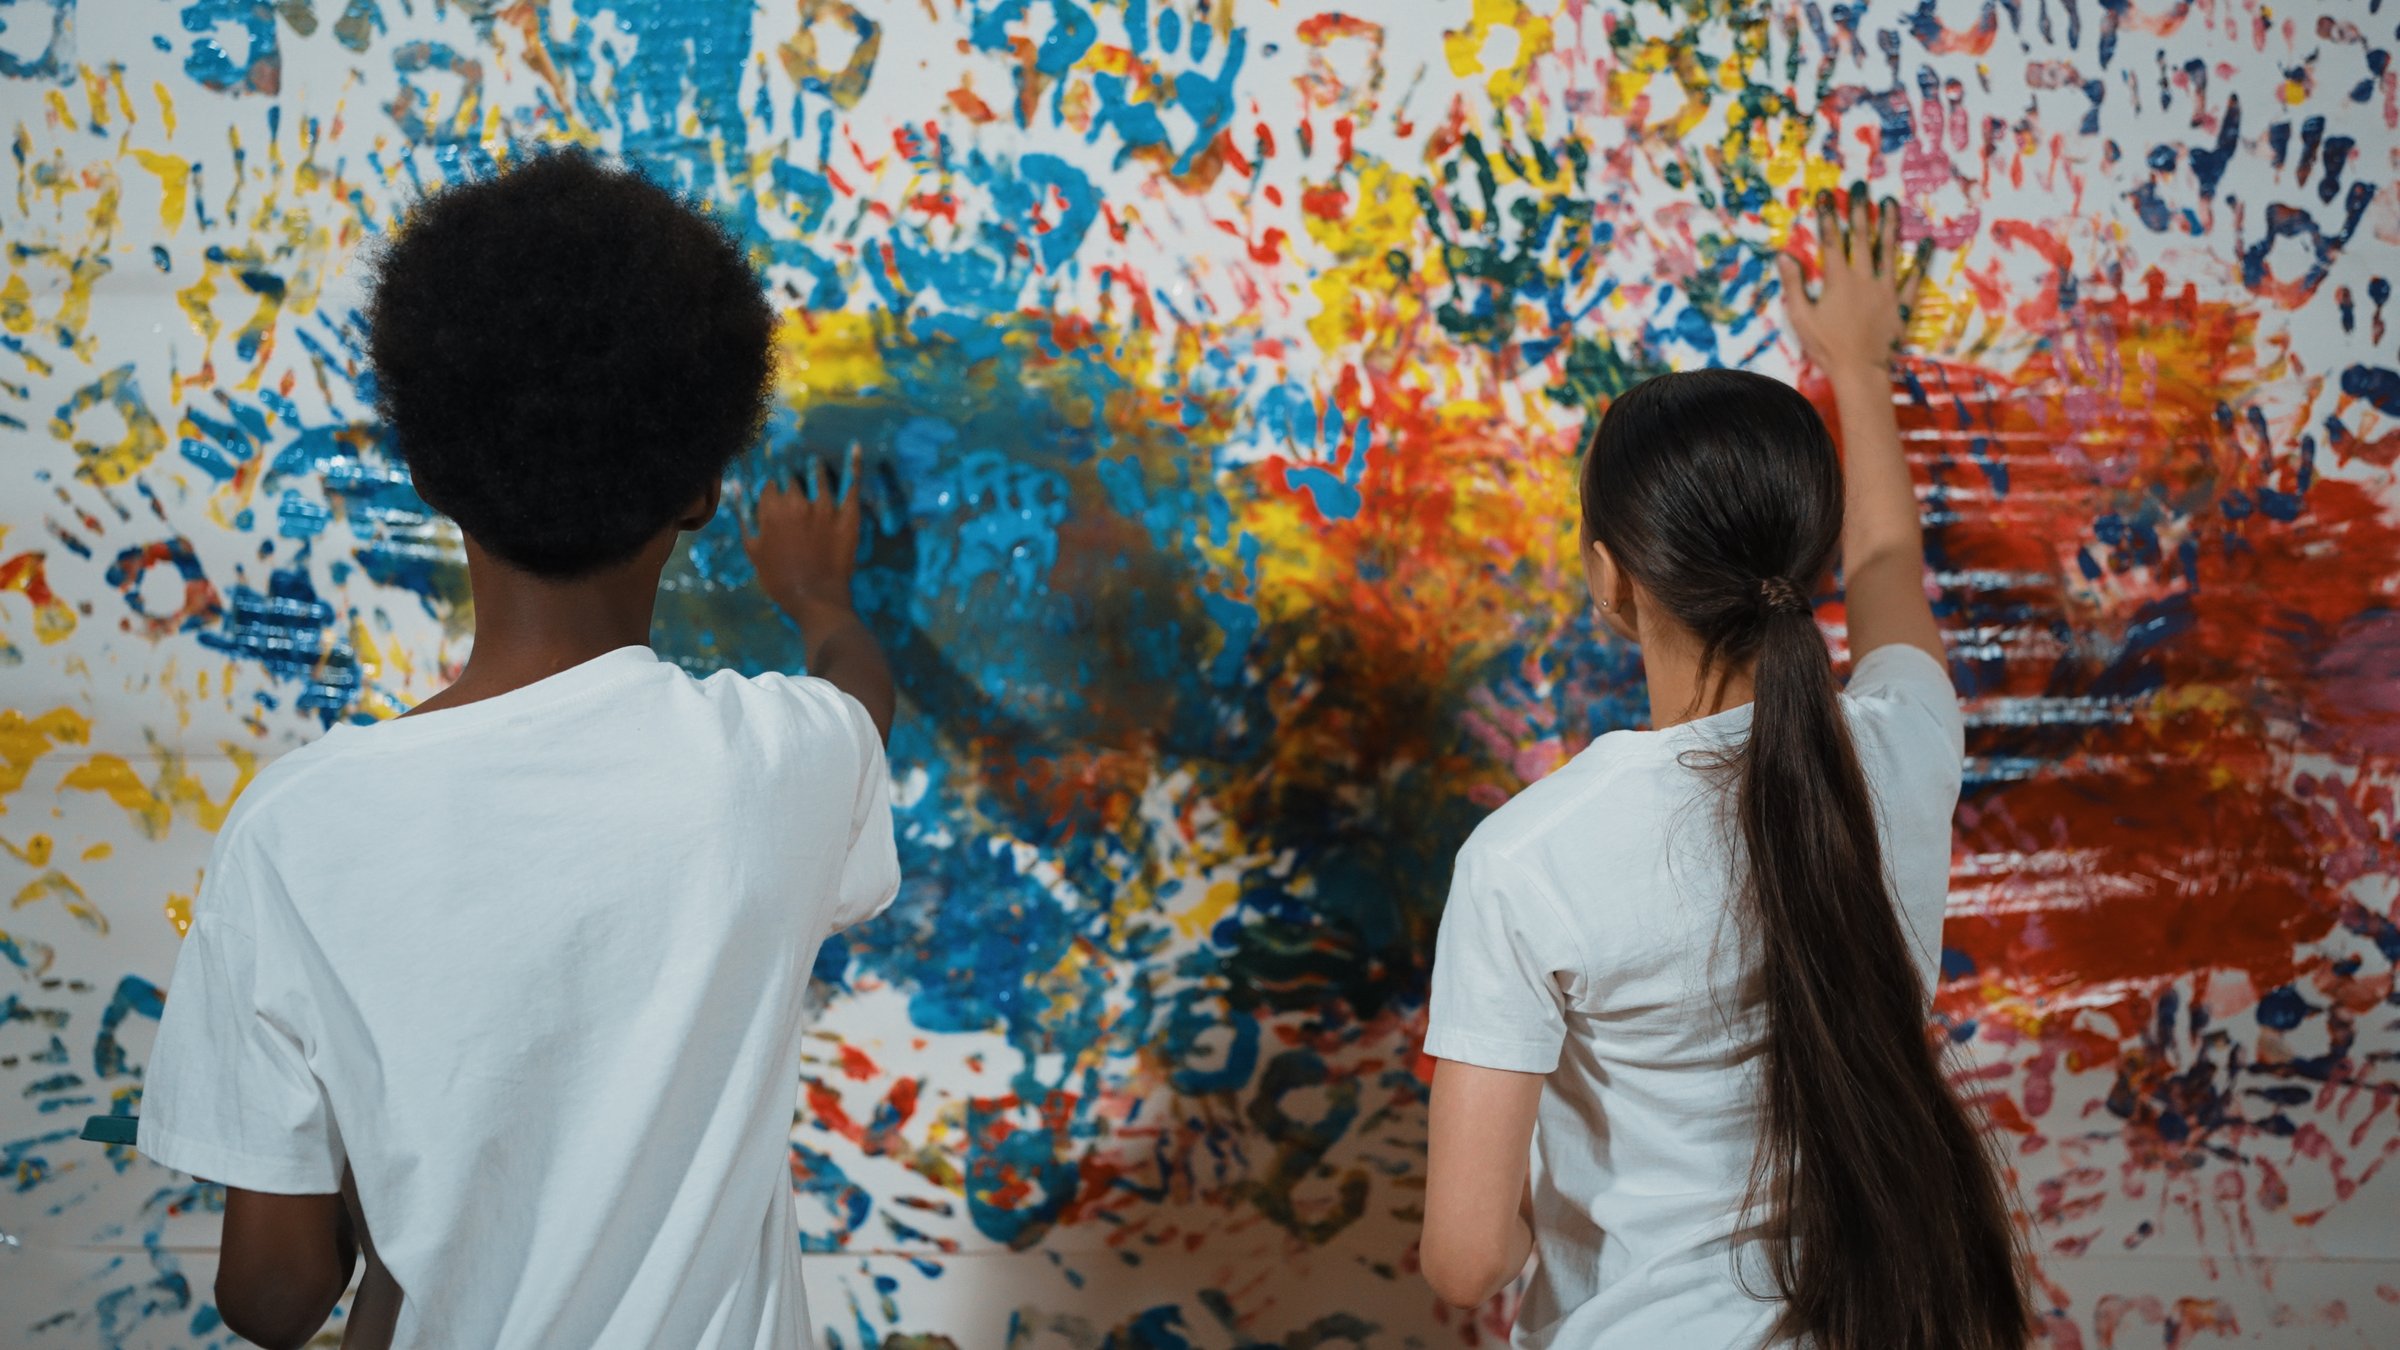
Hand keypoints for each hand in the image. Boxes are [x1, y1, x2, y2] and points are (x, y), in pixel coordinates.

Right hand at [744, 444, 863, 622]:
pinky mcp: (847, 514)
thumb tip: (738, 489)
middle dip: (789, 469)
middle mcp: (796, 502)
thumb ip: (746, 517)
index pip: (769, 482)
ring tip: (812, 459)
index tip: (771, 470)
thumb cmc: (779, 579)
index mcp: (771, 509)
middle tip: (789, 458)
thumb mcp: (753, 550)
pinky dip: (854, 464)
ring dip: (813, 465)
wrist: (816, 599)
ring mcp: (824, 506)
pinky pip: (852, 483)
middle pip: (791, 476)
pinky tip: (856, 447)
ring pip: (817, 473)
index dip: (770, 478)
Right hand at [1776, 187, 1929, 382]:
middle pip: (1862, 238)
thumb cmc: (1827, 346)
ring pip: (1888, 250)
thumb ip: (1794, 285)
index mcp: (1838, 280)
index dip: (1828, 216)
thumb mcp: (1801, 317)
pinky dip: (1919, 261)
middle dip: (1860, 211)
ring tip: (1890, 203)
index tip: (1826, 195)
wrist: (1860, 370)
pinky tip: (1926, 244)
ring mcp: (1886, 289)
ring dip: (1889, 225)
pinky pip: (1913, 279)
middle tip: (1861, 188)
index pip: (1832, 241)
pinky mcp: (1901, 303)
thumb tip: (1783, 256)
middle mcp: (1864, 278)